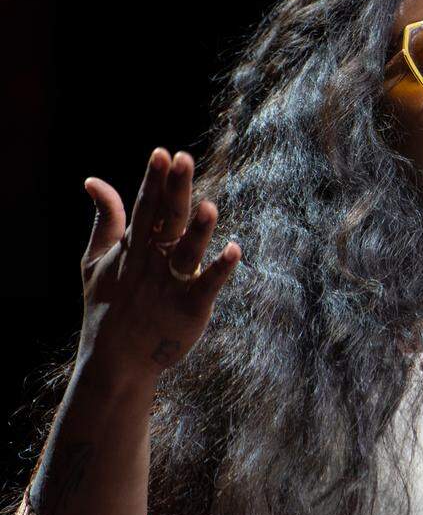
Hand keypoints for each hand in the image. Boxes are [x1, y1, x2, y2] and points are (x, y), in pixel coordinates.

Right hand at [78, 148, 240, 382]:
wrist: (116, 361)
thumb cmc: (109, 305)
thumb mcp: (96, 260)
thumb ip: (105, 219)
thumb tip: (93, 180)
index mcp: (134, 247)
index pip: (145, 207)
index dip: (154, 181)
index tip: (162, 152)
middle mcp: (153, 261)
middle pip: (166, 220)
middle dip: (174, 190)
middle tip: (182, 159)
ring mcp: (171, 285)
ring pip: (187, 251)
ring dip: (198, 230)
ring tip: (208, 207)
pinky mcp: (190, 308)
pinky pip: (208, 285)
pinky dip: (220, 269)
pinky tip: (235, 250)